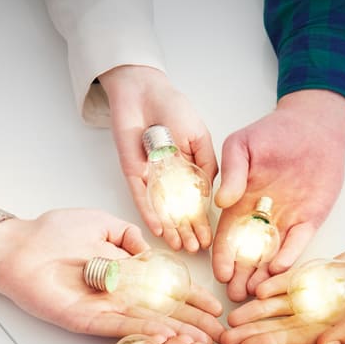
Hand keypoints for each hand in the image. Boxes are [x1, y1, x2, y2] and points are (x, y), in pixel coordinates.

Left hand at [0, 210, 225, 343]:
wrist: (17, 247)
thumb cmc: (52, 232)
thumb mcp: (101, 223)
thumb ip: (129, 236)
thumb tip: (151, 251)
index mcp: (126, 272)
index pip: (167, 288)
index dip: (192, 298)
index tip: (215, 307)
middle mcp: (120, 295)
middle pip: (165, 311)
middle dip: (193, 323)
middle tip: (220, 336)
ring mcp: (105, 310)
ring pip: (149, 324)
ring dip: (178, 334)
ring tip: (203, 343)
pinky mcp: (86, 321)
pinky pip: (121, 328)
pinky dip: (145, 333)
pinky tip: (168, 338)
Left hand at [101, 65, 217, 252]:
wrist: (145, 93)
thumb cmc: (174, 108)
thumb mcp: (201, 137)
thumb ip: (207, 165)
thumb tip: (210, 196)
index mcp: (189, 170)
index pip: (197, 202)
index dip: (203, 221)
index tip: (210, 240)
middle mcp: (171, 178)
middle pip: (179, 211)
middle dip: (188, 231)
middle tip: (196, 250)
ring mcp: (152, 178)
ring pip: (161, 209)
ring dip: (170, 228)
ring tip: (179, 246)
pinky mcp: (134, 173)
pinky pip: (141, 197)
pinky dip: (150, 212)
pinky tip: (158, 229)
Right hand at [213, 90, 344, 302]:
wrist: (314, 126)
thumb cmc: (274, 131)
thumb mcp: (242, 145)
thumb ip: (232, 171)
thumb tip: (221, 201)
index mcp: (240, 201)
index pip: (228, 235)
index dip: (223, 255)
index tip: (219, 273)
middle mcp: (261, 216)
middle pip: (248, 253)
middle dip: (240, 275)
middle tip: (234, 296)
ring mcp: (286, 220)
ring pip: (271, 254)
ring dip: (262, 274)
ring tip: (254, 293)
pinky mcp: (309, 220)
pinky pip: (298, 242)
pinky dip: (289, 256)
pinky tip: (279, 269)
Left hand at [224, 233, 344, 343]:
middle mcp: (331, 318)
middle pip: (285, 328)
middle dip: (256, 333)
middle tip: (225, 341)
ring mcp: (329, 294)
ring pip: (286, 304)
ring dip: (259, 310)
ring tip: (232, 317)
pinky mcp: (331, 271)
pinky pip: (299, 278)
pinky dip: (278, 281)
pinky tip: (256, 287)